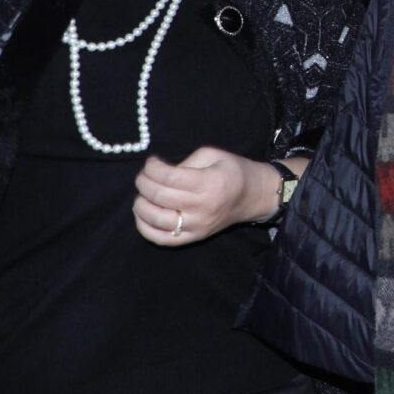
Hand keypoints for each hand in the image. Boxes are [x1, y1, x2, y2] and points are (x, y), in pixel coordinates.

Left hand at [134, 147, 279, 243]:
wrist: (254, 196)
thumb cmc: (233, 171)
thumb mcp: (213, 155)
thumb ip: (186, 161)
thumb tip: (159, 174)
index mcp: (209, 183)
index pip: (168, 177)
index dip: (152, 168)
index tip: (152, 162)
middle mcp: (203, 206)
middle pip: (159, 196)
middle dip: (143, 182)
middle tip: (143, 176)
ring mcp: (198, 225)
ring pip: (156, 219)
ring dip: (140, 205)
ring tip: (143, 195)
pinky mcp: (194, 237)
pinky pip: (162, 239)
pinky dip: (145, 228)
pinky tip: (143, 215)